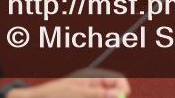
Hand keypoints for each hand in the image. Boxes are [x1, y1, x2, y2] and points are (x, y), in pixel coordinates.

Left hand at [14, 69, 130, 97]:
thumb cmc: (51, 95)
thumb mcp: (75, 93)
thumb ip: (96, 94)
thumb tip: (118, 93)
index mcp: (92, 78)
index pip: (116, 79)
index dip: (122, 88)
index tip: (123, 96)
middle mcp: (92, 88)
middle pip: (112, 94)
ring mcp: (88, 97)